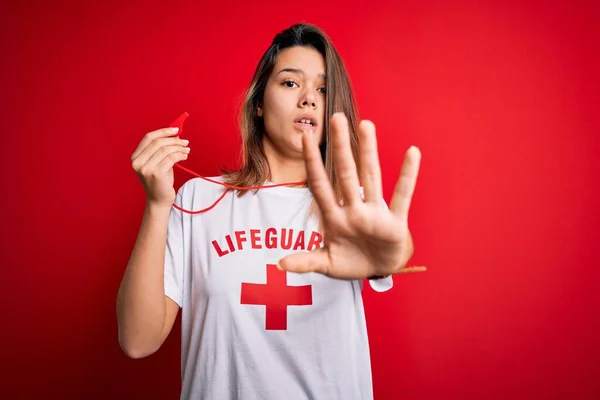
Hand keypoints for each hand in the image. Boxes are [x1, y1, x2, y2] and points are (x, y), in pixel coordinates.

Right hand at [131, 126, 190, 207]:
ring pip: (166, 150)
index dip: (163, 131)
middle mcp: (138, 162)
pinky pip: (171, 158)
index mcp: (135, 157)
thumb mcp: (158, 162)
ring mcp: (145, 169)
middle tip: (185, 141)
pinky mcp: (156, 174)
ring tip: (187, 149)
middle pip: (158, 142)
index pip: (148, 138)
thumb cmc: (160, 181)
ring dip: (179, 147)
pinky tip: (185, 156)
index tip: (176, 129)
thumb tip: (175, 134)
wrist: (159, 200)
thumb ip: (162, 149)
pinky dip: (181, 154)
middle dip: (174, 140)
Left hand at [277, 112, 420, 278]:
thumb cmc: (351, 261)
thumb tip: (280, 265)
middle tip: (336, 117)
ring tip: (366, 125)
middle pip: (345, 173)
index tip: (304, 136)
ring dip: (369, 152)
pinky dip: (408, 176)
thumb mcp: (327, 264)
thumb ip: (306, 261)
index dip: (312, 162)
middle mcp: (353, 209)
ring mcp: (374, 214)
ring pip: (371, 178)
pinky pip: (402, 196)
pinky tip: (412, 153)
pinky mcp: (394, 223)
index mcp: (334, 218)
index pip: (319, 185)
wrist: (378, 271)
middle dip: (340, 147)